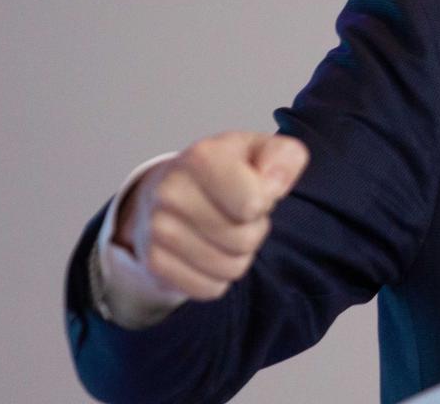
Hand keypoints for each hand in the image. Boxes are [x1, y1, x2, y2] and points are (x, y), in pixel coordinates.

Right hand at [112, 131, 308, 300]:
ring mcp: (157, 229)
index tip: (256, 188)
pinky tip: (207, 249)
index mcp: (201, 157)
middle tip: (239, 212)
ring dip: (239, 254)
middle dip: (254, 229)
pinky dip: (218, 276)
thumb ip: (284, 157)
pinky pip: (210, 288)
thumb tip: (275, 186)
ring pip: (231, 268)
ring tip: (224, 228)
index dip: (266, 201)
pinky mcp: (154, 262)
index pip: (253, 204)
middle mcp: (170, 192)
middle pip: (245, 240)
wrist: (171, 188)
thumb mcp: (261, 150)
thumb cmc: (226, 169)